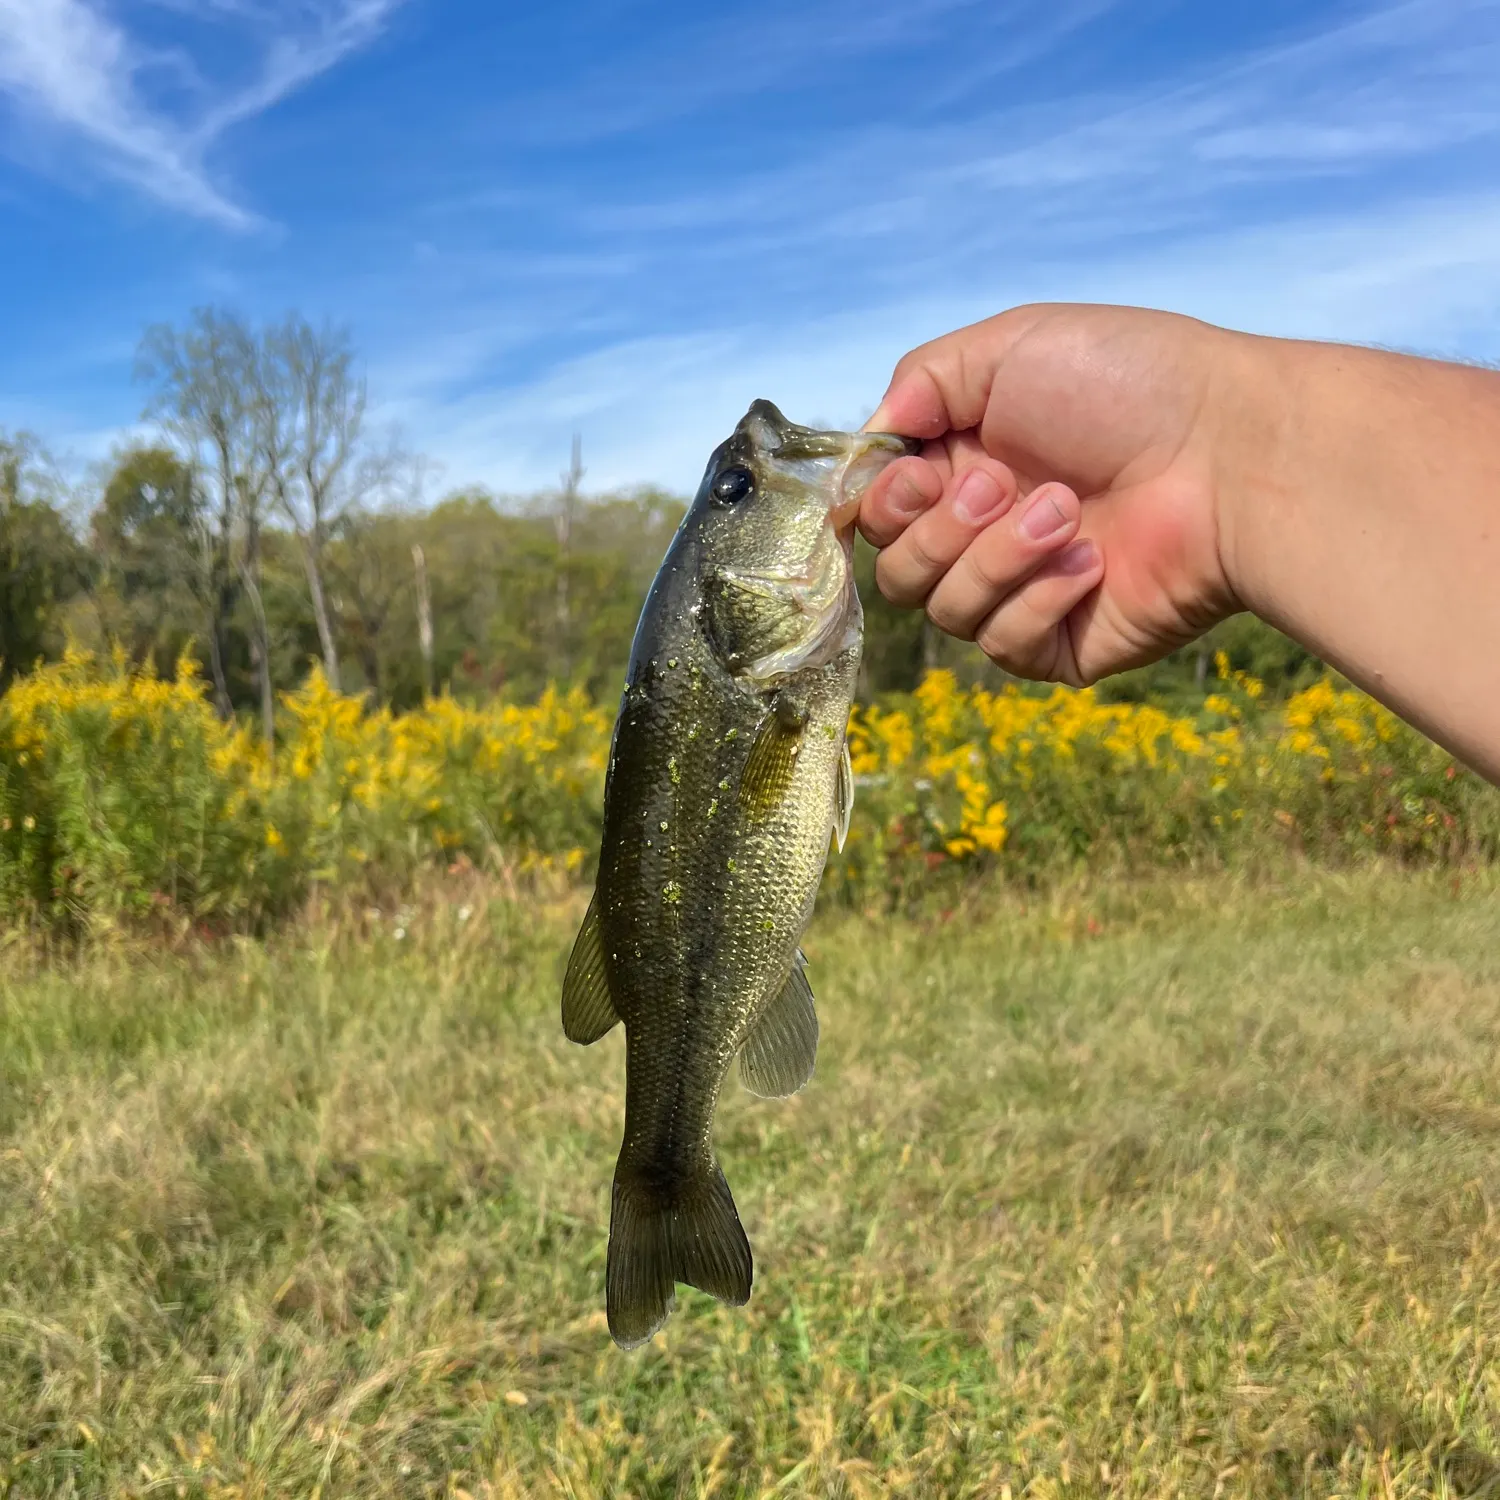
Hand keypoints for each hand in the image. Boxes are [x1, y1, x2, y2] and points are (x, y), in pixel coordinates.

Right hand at [860, 304, 1251, 685]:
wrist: (1232, 455)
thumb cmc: (1130, 385)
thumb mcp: (1010, 345)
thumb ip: (920, 382)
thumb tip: (869, 447)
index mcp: (967, 464)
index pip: (879, 514)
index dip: (880, 503)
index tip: (915, 475)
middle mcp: (987, 533)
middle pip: (897, 571)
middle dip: (938, 529)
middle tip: (1001, 483)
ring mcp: (1023, 591)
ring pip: (945, 610)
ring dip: (998, 556)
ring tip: (1068, 511)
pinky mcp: (1062, 643)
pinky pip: (1004, 645)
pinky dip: (1039, 599)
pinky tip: (1093, 561)